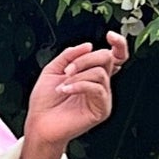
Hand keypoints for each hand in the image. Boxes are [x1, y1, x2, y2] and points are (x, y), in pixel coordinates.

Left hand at [24, 32, 128, 153]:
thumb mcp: (53, 70)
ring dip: (78, 75)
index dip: (119, 44)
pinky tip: (65, 90)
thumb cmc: (45, 100)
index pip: (114, 56)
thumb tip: (90, 45)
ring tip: (63, 85)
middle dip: (85, 60)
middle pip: (107, 58)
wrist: (38, 123)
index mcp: (91, 73)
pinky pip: (97, 89)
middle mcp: (100, 84)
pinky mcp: (102, 110)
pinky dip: (79, 85)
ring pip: (100, 73)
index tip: (110, 35)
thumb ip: (70, 55)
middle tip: (66, 71)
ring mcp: (102, 97)